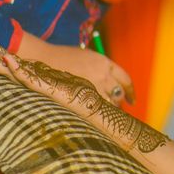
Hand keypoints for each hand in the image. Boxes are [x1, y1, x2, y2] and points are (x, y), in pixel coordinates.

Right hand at [9, 31, 133, 106]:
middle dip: (118, 102)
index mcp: (105, 63)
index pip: (125, 79)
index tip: (131, 99)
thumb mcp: (87, 57)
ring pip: (109, 104)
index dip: (130, 91)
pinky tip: (93, 117)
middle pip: (119, 94)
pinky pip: (94, 109)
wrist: (42, 59)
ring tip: (102, 114)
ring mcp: (92, 87)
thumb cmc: (62, 57)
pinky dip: (96, 114)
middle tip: (114, 109)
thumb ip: (100, 68)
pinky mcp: (80, 96)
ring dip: (107, 110)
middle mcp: (103, 75)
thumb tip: (109, 82)